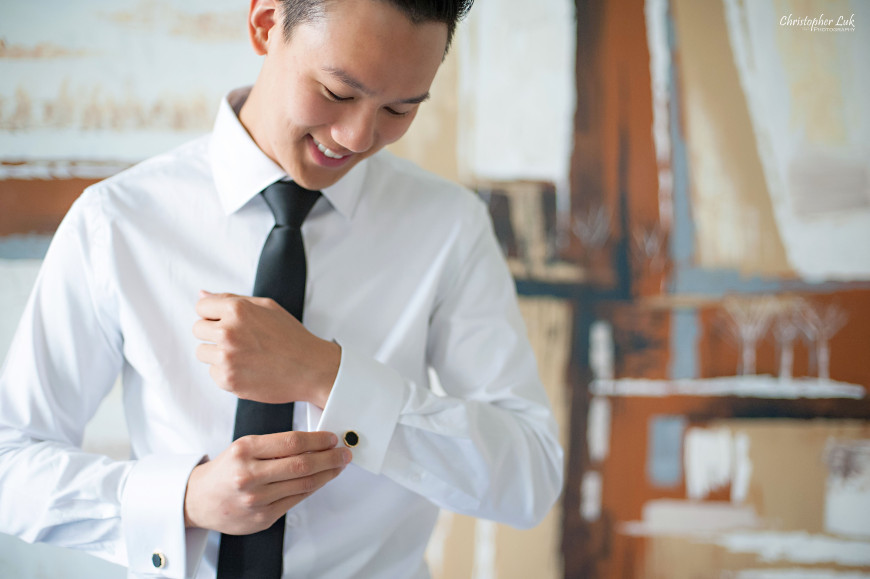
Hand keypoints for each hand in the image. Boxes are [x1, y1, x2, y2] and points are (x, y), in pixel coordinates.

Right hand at [184, 431, 350, 533]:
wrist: (198, 500)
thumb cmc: (226, 470)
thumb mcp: (243, 447)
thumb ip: (275, 445)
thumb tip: (313, 441)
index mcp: (244, 450)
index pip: (292, 442)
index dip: (318, 440)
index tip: (332, 438)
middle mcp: (249, 475)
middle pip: (302, 464)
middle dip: (330, 457)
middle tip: (344, 452)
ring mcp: (256, 499)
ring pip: (303, 484)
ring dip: (327, 474)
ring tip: (338, 466)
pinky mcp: (262, 518)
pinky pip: (296, 500)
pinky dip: (313, 488)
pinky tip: (321, 480)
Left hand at [193, 291, 339, 407]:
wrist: (311, 369)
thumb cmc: (291, 336)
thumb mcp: (266, 307)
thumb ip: (231, 298)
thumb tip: (201, 293)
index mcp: (237, 309)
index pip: (201, 307)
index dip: (214, 314)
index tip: (228, 322)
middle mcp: (228, 332)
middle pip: (198, 329)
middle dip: (214, 333)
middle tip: (240, 340)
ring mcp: (226, 358)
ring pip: (202, 352)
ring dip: (218, 353)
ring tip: (245, 355)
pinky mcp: (227, 380)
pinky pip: (213, 373)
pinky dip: (227, 372)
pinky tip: (248, 369)